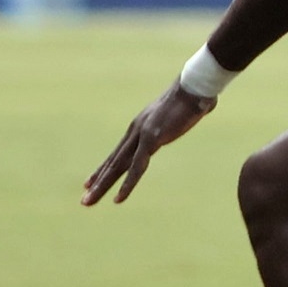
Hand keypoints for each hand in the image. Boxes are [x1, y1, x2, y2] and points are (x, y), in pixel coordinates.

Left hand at [82, 84, 214, 206]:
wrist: (196, 85)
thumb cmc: (196, 94)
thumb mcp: (185, 109)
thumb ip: (187, 114)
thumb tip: (203, 105)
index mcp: (142, 126)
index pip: (119, 152)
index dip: (104, 168)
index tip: (91, 182)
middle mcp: (136, 131)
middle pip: (114, 162)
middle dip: (98, 181)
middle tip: (84, 199)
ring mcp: (142, 135)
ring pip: (118, 167)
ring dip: (103, 186)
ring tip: (88, 201)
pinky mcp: (151, 140)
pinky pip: (137, 168)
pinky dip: (127, 184)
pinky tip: (118, 199)